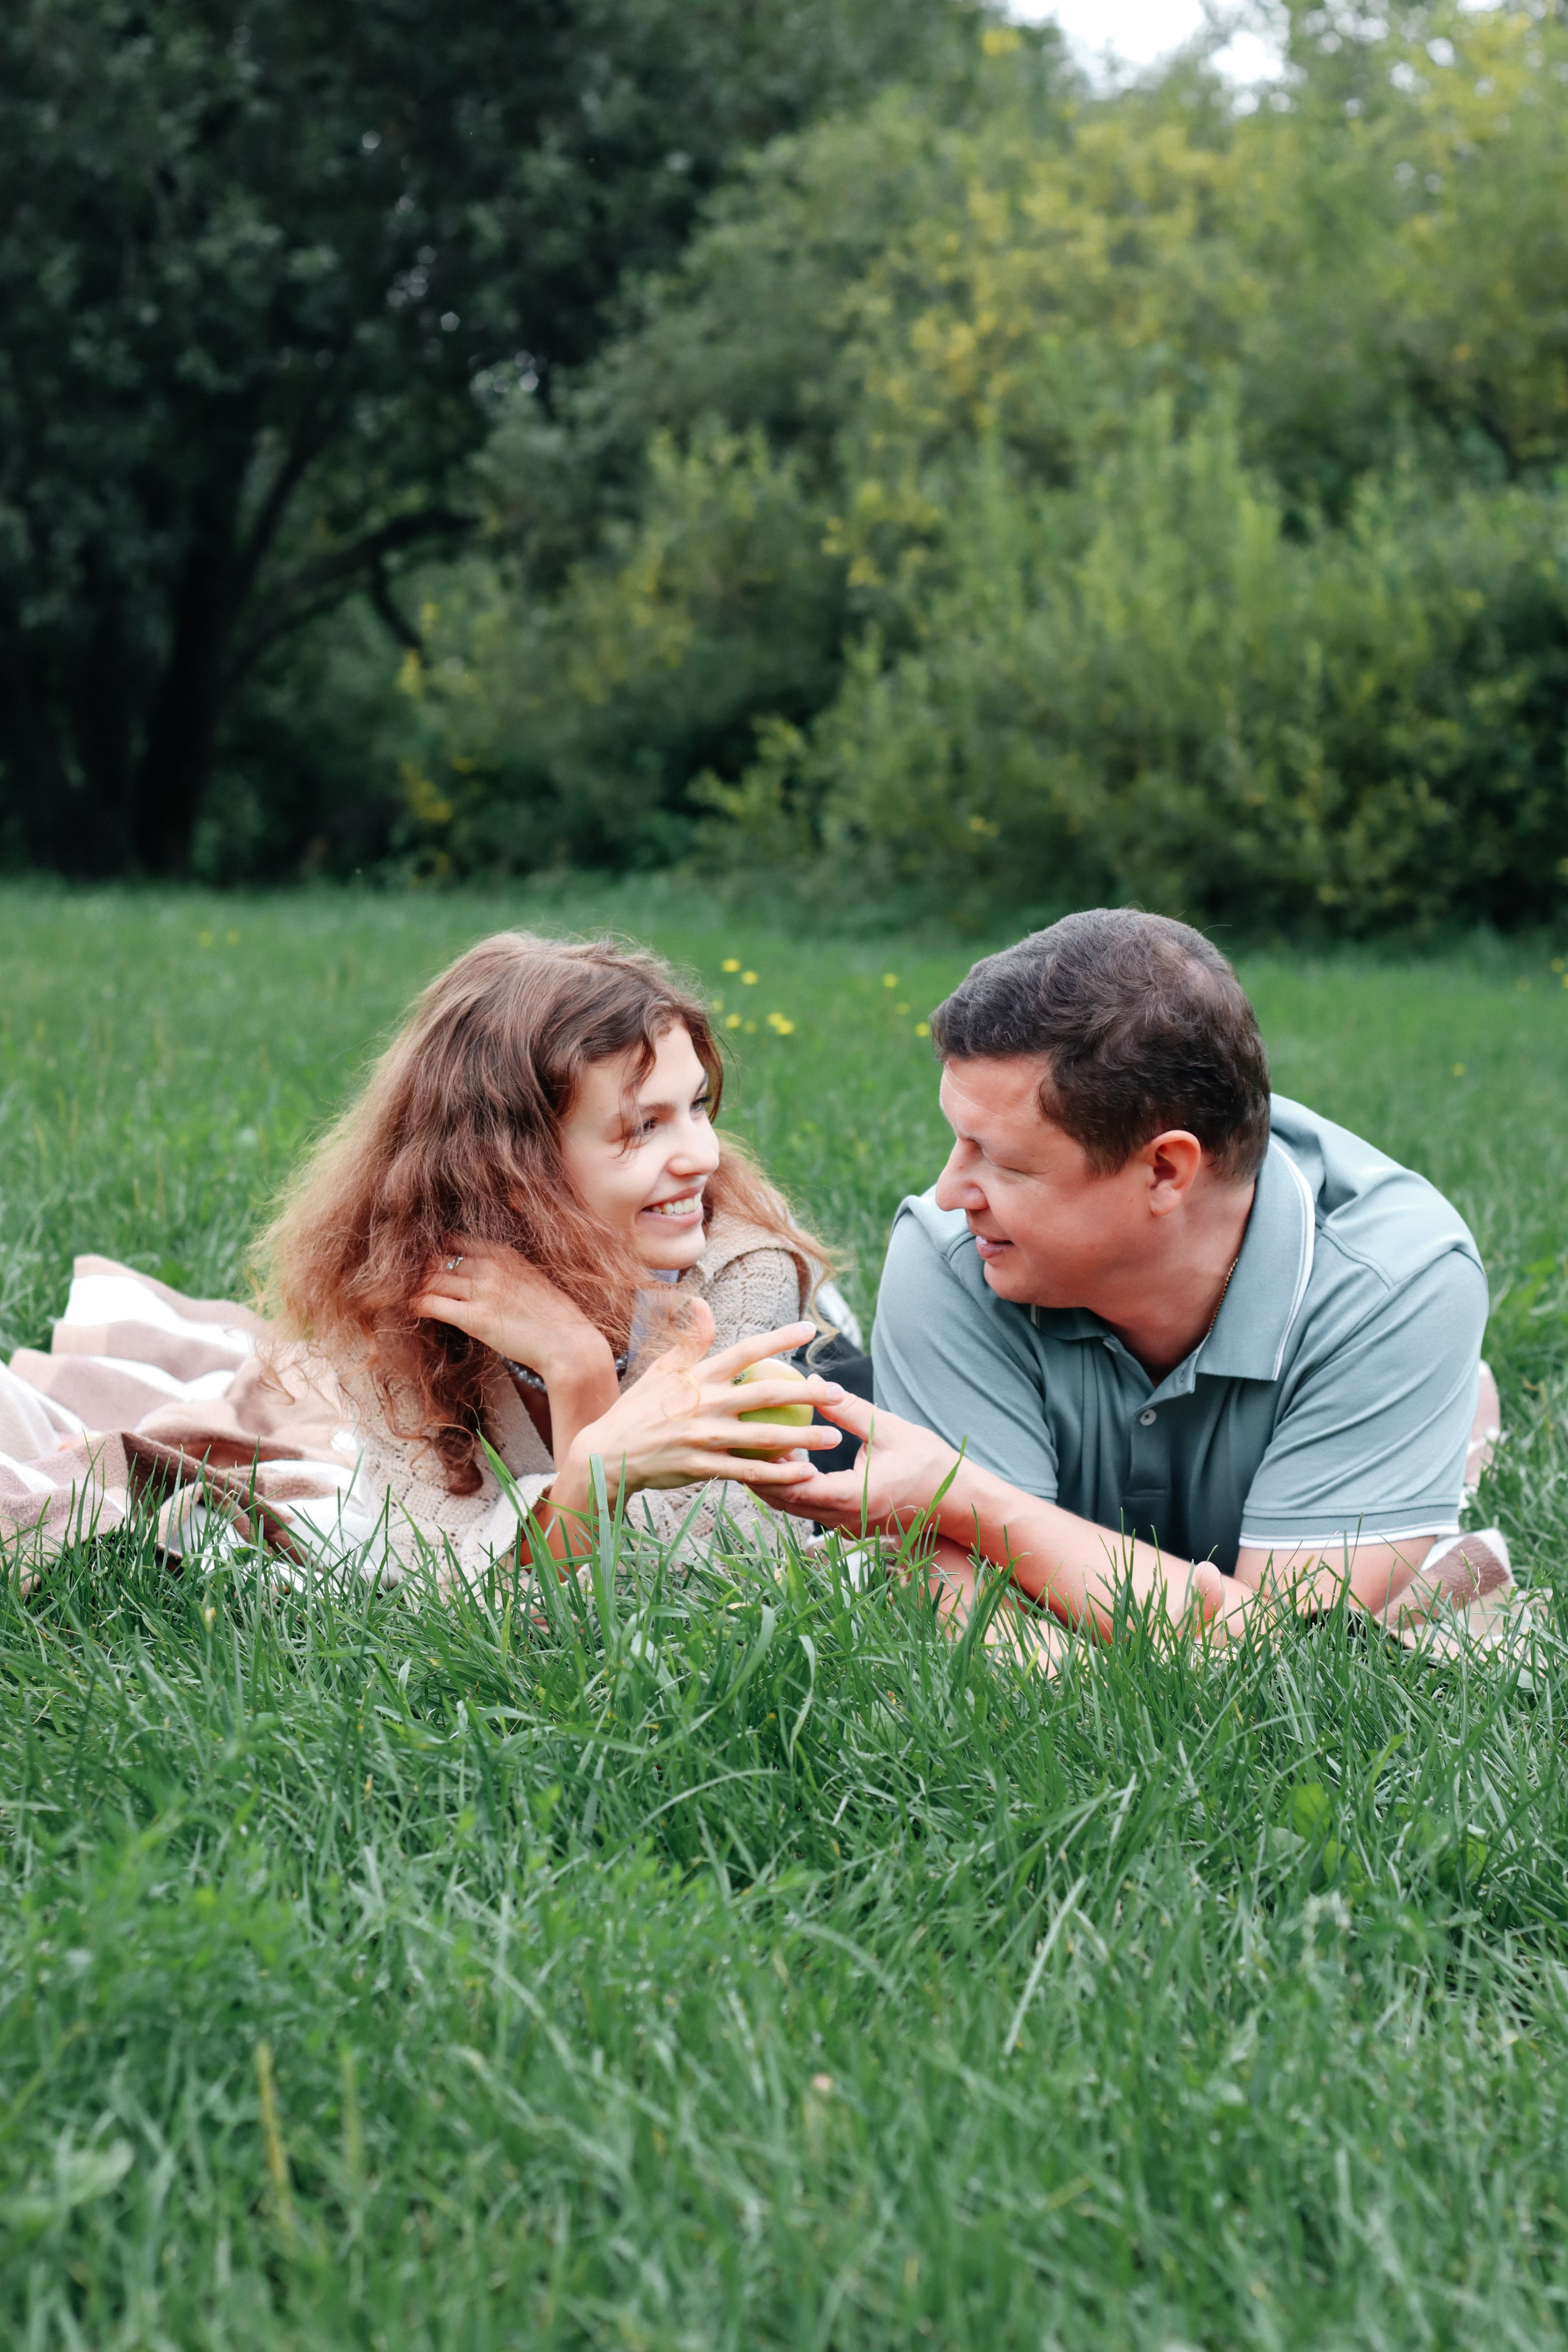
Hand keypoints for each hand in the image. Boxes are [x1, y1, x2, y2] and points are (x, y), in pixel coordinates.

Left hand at [411, 1236, 612, 1387]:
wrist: (569, 1344)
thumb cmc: (552, 1317)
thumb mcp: (528, 1279)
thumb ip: (502, 1270)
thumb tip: (476, 1274)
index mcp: (503, 1252)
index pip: (452, 1238)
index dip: (431, 1249)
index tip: (420, 1261)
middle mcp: (490, 1265)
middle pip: (436, 1257)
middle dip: (415, 1268)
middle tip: (400, 1279)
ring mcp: (483, 1290)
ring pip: (430, 1279)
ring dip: (412, 1287)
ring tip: (401, 1294)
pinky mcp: (476, 1318)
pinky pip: (432, 1304)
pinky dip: (416, 1305)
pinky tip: (410, 1309)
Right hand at [553, 1309, 847, 1510]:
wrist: (609, 1454)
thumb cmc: (639, 1410)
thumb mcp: (662, 1369)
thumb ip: (691, 1340)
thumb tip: (703, 1303)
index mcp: (698, 1376)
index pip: (745, 1351)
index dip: (779, 1339)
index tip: (810, 1331)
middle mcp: (705, 1404)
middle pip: (766, 1395)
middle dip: (806, 1393)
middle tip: (837, 1392)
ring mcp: (705, 1438)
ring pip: (764, 1437)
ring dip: (803, 1438)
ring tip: (834, 1439)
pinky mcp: (703, 1468)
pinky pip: (748, 1472)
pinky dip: (778, 1474)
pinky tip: (803, 1474)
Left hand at [760, 1390, 965, 1534]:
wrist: (959, 1504)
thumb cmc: (930, 1466)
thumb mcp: (891, 1430)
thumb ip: (851, 1411)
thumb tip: (819, 1384)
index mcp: (850, 1497)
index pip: (793, 1487)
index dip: (764, 1468)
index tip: (745, 1443)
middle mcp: (842, 1518)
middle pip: (785, 1503)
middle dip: (759, 1477)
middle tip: (739, 1447)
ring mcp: (846, 1526)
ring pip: (797, 1509)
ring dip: (776, 1484)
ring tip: (755, 1453)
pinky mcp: (851, 1524)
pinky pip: (812, 1509)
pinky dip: (795, 1489)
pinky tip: (788, 1465)